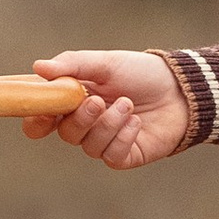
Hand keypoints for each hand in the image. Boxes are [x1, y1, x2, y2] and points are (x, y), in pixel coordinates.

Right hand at [32, 49, 191, 167]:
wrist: (181, 89)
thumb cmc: (141, 73)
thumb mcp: (106, 63)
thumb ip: (72, 65)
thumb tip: (38, 67)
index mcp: (74, 101)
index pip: (43, 119)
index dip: (36, 120)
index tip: (44, 112)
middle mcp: (86, 124)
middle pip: (66, 133)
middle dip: (81, 118)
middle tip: (98, 100)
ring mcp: (105, 142)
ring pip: (89, 146)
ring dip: (107, 124)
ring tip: (128, 105)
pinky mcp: (125, 156)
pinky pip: (111, 156)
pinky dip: (122, 138)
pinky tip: (137, 122)